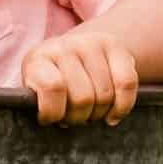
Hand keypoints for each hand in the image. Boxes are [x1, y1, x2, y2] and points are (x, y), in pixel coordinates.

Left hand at [21, 30, 139, 126]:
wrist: (70, 50)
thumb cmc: (51, 80)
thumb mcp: (35, 90)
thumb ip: (37, 103)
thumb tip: (45, 117)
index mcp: (39, 59)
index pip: (52, 87)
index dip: (54, 112)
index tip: (53, 120)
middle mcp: (65, 46)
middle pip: (83, 98)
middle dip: (79, 118)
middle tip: (74, 117)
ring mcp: (91, 43)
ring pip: (105, 95)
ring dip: (99, 114)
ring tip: (89, 111)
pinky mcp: (115, 46)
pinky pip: (126, 84)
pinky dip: (122, 107)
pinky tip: (112, 115)